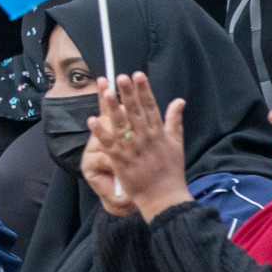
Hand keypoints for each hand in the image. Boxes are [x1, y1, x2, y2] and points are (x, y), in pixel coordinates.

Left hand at [89, 73, 191, 221]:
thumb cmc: (171, 171)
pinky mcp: (120, 160)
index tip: (137, 74)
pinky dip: (100, 132)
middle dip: (128, 93)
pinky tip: (92, 120)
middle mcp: (145, 137)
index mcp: (158, 132)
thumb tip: (179, 100)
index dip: (143, 90)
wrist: (165, 197)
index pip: (150, 106)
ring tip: (106, 92)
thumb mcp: (177, 143)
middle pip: (135, 111)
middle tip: (121, 76)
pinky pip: (108, 143)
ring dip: (113, 107)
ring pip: (121, 124)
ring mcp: (132, 148)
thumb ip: (175, 120)